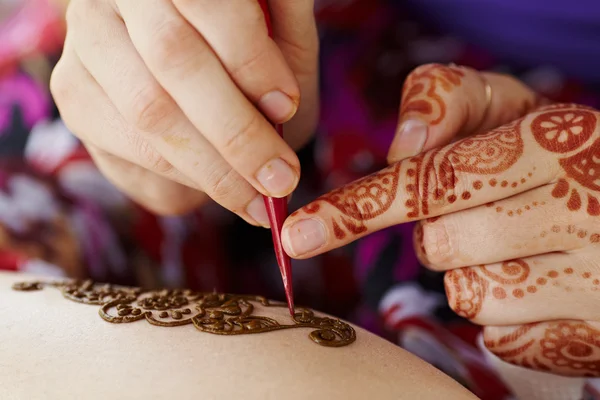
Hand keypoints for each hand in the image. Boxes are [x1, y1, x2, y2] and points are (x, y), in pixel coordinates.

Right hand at [50, 0, 318, 222]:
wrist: (195, 81)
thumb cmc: (248, 56)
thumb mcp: (280, 34)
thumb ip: (285, 27)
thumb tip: (284, 78)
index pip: (211, 5)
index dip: (250, 60)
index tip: (287, 107)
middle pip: (174, 57)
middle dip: (236, 130)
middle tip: (279, 176)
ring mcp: (86, 40)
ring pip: (148, 106)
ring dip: (211, 164)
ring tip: (255, 196)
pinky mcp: (72, 89)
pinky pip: (129, 144)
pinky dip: (182, 175)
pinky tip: (218, 188)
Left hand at [283, 63, 599, 376]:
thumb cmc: (554, 154)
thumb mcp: (511, 108)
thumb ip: (448, 99)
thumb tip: (400, 145)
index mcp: (554, 141)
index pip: (432, 178)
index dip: (359, 207)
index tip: (300, 232)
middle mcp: (584, 207)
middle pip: (441, 246)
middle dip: (442, 234)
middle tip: (486, 215)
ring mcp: (597, 279)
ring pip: (469, 297)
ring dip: (476, 274)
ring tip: (523, 248)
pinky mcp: (596, 336)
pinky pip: (505, 339)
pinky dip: (508, 316)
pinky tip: (544, 284)